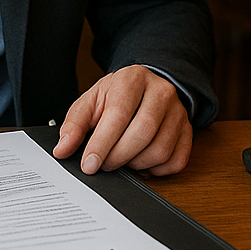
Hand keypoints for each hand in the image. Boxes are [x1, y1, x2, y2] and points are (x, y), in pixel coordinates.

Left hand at [52, 65, 191, 176]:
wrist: (144, 89)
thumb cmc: (116, 96)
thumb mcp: (90, 102)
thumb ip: (74, 124)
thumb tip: (62, 149)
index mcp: (133, 79)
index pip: (119, 114)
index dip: (102, 143)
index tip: (89, 164)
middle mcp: (161, 92)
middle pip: (143, 132)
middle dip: (118, 156)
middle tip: (103, 164)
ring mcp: (178, 111)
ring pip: (160, 150)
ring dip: (135, 165)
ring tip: (122, 158)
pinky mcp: (188, 131)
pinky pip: (175, 161)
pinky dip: (155, 170)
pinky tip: (141, 161)